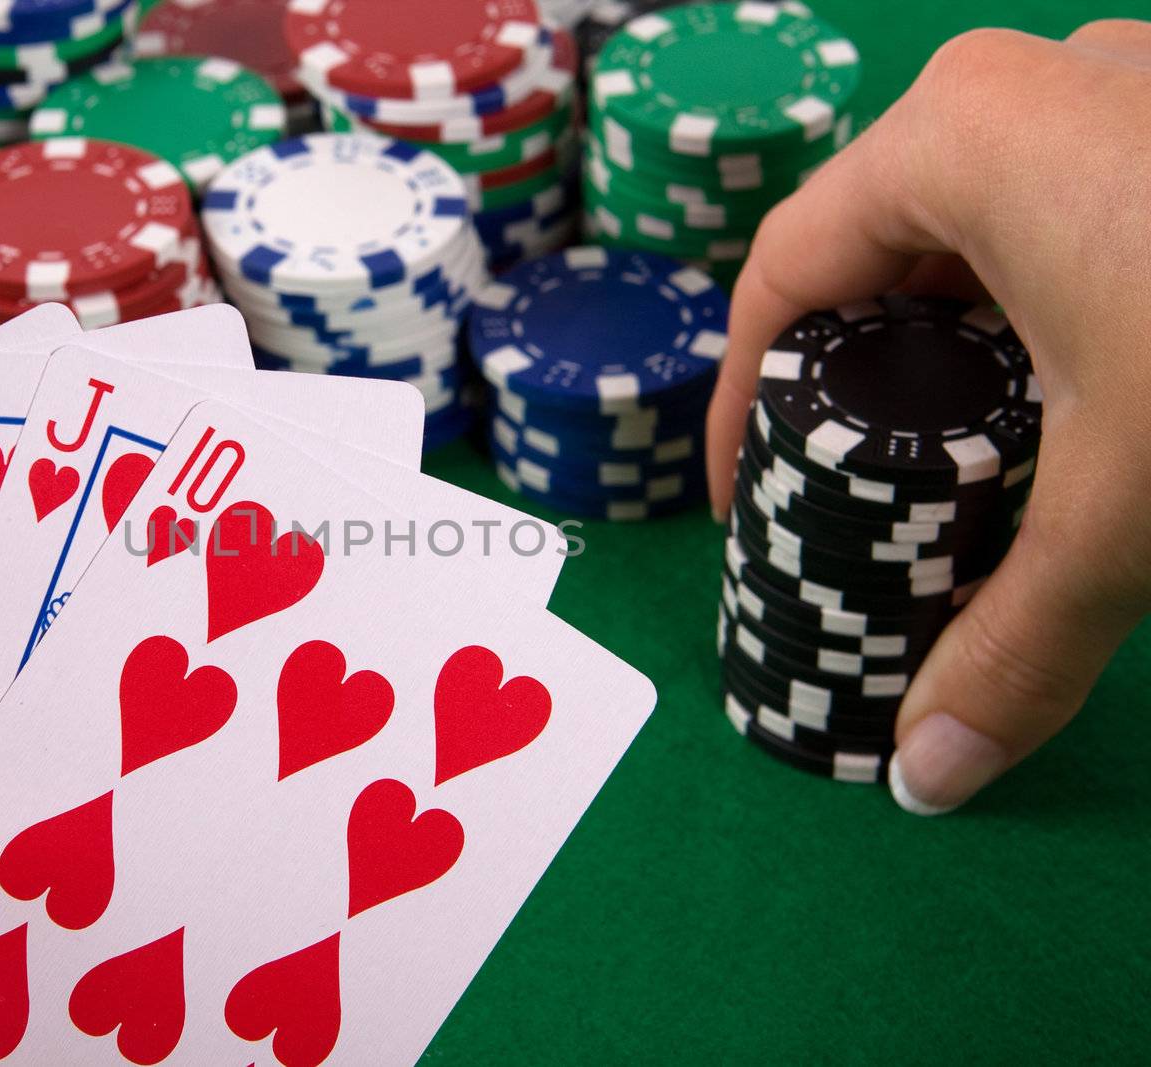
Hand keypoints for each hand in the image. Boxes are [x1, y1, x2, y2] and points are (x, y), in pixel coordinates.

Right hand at [705, 22, 1150, 813]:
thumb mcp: (1130, 512)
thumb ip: (1013, 646)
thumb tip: (926, 781)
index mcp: (957, 139)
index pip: (781, 274)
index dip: (743, 395)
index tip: (746, 494)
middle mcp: (1030, 84)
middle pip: (876, 244)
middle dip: (850, 373)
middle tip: (850, 484)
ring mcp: (1127, 90)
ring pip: (975, 223)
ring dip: (948, 339)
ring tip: (957, 452)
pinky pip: (1062, 207)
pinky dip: (1039, 303)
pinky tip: (1079, 388)